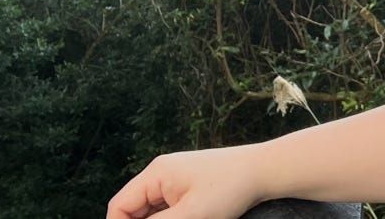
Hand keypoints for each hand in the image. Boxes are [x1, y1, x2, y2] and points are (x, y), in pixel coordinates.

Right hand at [107, 144, 268, 218]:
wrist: (264, 171)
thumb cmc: (230, 188)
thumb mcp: (190, 215)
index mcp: (156, 174)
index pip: (119, 206)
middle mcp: (162, 172)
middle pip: (134, 208)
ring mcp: (176, 177)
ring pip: (152, 210)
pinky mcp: (189, 184)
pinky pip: (168, 207)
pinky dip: (170, 218)